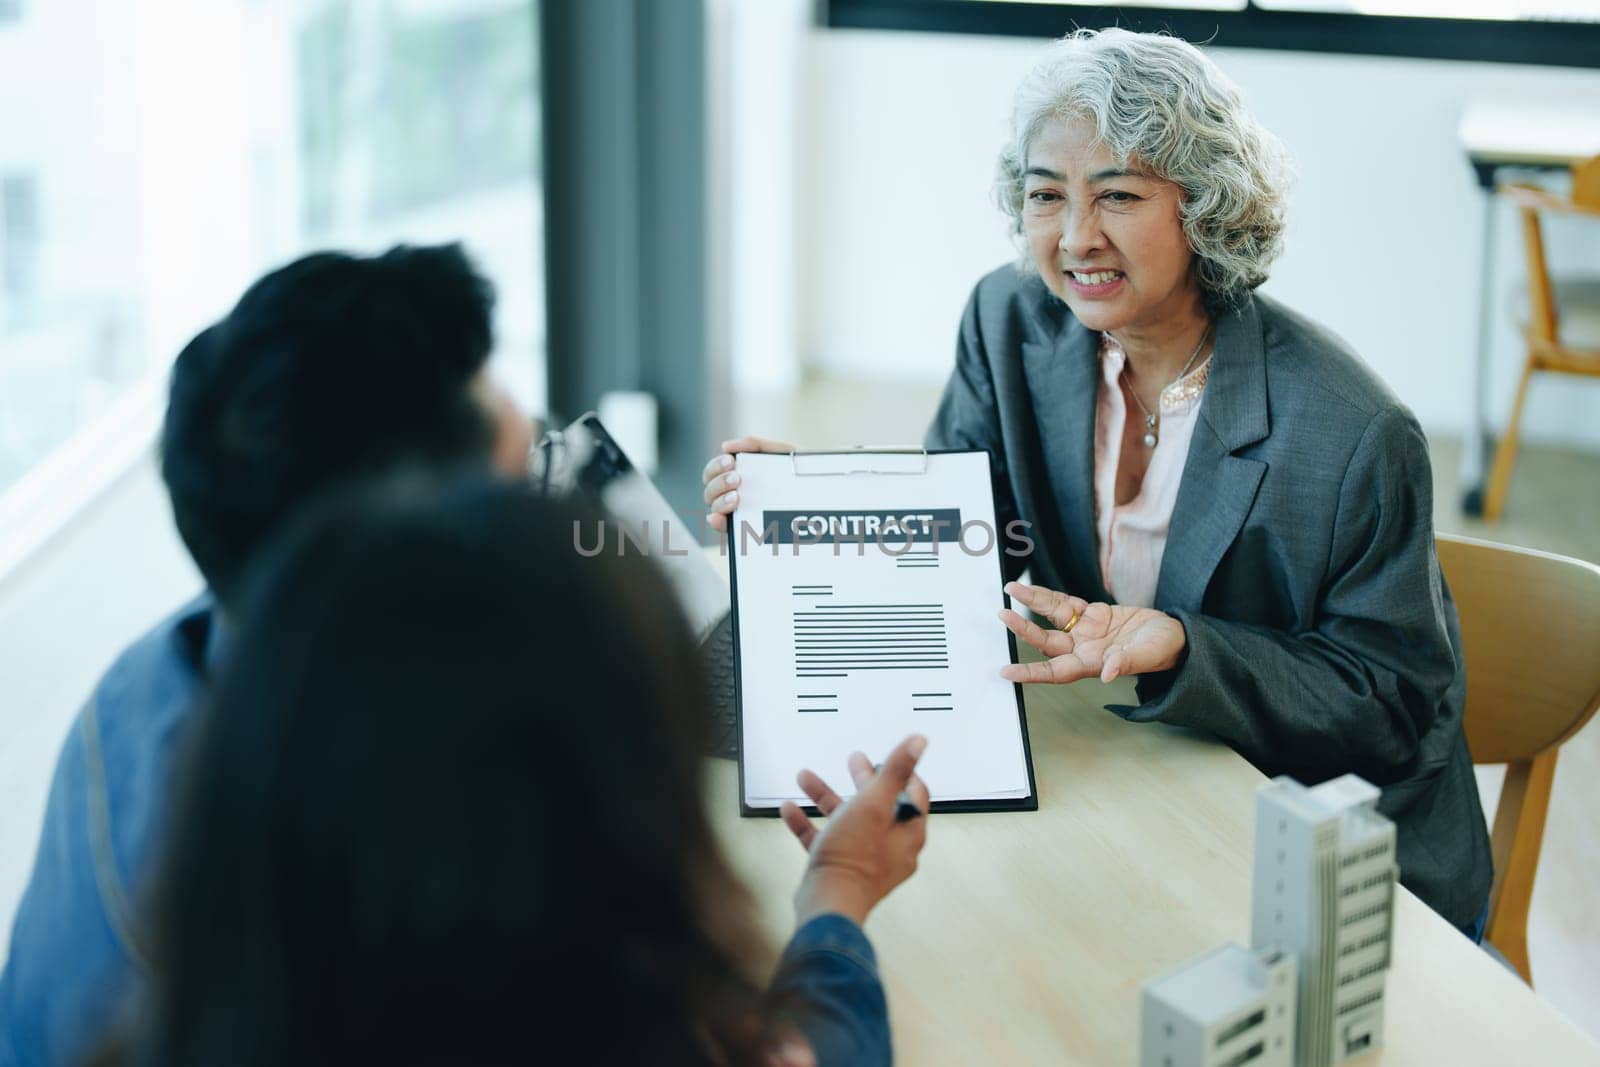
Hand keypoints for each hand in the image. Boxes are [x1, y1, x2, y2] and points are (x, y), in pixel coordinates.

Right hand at [701, 435, 794, 533]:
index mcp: (737, 476)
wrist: (825, 494)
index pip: (713, 472)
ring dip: (720, 501)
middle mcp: (733, 495)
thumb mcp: (782, 452)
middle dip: (719, 482)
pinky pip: (724, 529)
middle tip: (737, 479)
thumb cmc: (799, 471)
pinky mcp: (745, 531)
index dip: (716, 466)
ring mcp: (738, 513)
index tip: (730, 461)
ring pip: (714, 507)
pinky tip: (721, 518)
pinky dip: (717, 522)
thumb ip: (756, 444)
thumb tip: (726, 445)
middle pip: (710, 489)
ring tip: (736, 497)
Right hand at [780, 735, 929, 927]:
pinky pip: (825, 839)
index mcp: (907, 831)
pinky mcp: (841, 868)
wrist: (829, 903)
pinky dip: (809, 823)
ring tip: (806, 778)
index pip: (913, 794)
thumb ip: (895, 770)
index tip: (888, 759)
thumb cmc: (854, 858)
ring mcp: (866, 859)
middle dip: (861, 779)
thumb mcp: (874, 803)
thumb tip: (918, 741)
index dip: (901, 772)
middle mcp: (891, 847)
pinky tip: (791, 810)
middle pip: (879, 804)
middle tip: (853, 761)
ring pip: (847, 819)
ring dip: (826, 796)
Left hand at [998, 581, 1185, 684]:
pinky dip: (1050, 595)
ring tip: (1013, 589)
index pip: (1054, 671)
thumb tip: (1107, 674)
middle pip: (1046, 641)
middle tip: (1004, 615)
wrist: (1172, 634)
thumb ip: (1125, 663)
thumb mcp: (1146, 655)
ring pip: (1052, 618)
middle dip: (1024, 629)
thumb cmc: (1162, 650)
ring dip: (1033, 603)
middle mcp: (1083, 649)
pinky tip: (1033, 588)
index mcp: (1092, 664)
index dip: (1030, 673)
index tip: (1006, 673)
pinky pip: (1066, 603)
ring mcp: (1085, 631)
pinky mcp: (1092, 613)